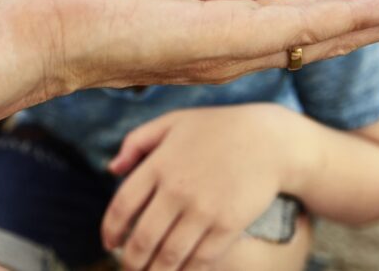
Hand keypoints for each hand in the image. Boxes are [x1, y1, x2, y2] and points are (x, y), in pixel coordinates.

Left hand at [0, 0, 378, 126]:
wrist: (34, 31)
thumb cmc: (88, 9)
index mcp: (221, 34)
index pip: (301, 21)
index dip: (352, 14)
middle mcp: (233, 48)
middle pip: (324, 30)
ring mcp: (227, 49)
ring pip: (322, 30)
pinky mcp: (213, 41)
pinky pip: (293, 26)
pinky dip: (345, 17)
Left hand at [102, 105, 287, 270]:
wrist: (268, 140)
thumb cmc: (217, 128)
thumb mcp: (173, 122)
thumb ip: (136, 141)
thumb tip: (112, 170)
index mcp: (159, 164)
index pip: (122, 206)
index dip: (111, 230)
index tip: (109, 243)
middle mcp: (177, 189)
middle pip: (142, 239)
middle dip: (131, 262)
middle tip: (130, 269)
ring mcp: (203, 209)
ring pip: (168, 256)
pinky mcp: (227, 225)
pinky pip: (200, 260)